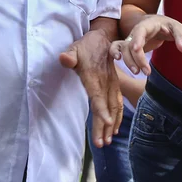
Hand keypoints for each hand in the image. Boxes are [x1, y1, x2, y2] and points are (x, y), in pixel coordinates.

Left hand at [60, 28, 121, 146]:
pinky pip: (118, 104)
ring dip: (111, 125)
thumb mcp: (74, 48)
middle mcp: (106, 83)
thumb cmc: (85, 46)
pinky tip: (113, 129)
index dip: (102, 109)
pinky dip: (117, 118)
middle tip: (101, 144)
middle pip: (106, 107)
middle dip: (104, 126)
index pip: (98, 95)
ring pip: (114, 108)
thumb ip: (70, 56)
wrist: (102, 38)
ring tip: (106, 141)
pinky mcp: (114, 86)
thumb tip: (64, 59)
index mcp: (94, 76)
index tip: (105, 122)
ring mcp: (112, 85)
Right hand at [110, 15, 181, 74]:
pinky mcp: (129, 45)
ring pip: (123, 49)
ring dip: (128, 61)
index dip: (137, 39)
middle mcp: (136, 32)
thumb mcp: (178, 28)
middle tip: (146, 72)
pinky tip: (117, 60)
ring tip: (138, 72)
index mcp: (147, 25)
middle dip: (136, 59)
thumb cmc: (169, 25)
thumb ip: (181, 37)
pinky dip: (114, 52)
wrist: (159, 23)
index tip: (137, 49)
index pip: (140, 31)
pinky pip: (118, 47)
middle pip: (130, 44)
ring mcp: (131, 38)